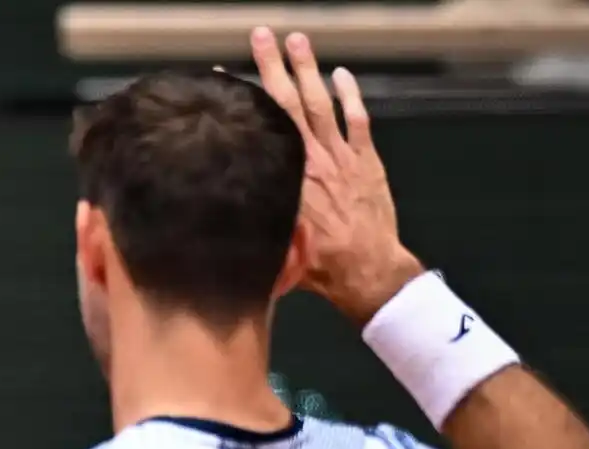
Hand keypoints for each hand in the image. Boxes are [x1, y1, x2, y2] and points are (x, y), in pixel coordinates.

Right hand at [249, 26, 424, 326]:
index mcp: (286, 180)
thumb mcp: (276, 247)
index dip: (242, 99)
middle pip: (288, 104)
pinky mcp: (366, 163)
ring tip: (297, 41)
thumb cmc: (319, 268)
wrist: (367, 272)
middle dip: (272, 67)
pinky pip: (357, 121)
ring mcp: (341, 158)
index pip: (260, 128)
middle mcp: (311, 161)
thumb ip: (257, 219)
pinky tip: (342, 75)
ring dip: (309, 70)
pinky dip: (350, 96)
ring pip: (321, 104)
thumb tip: (229, 203)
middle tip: (262, 36)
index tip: (222, 77)